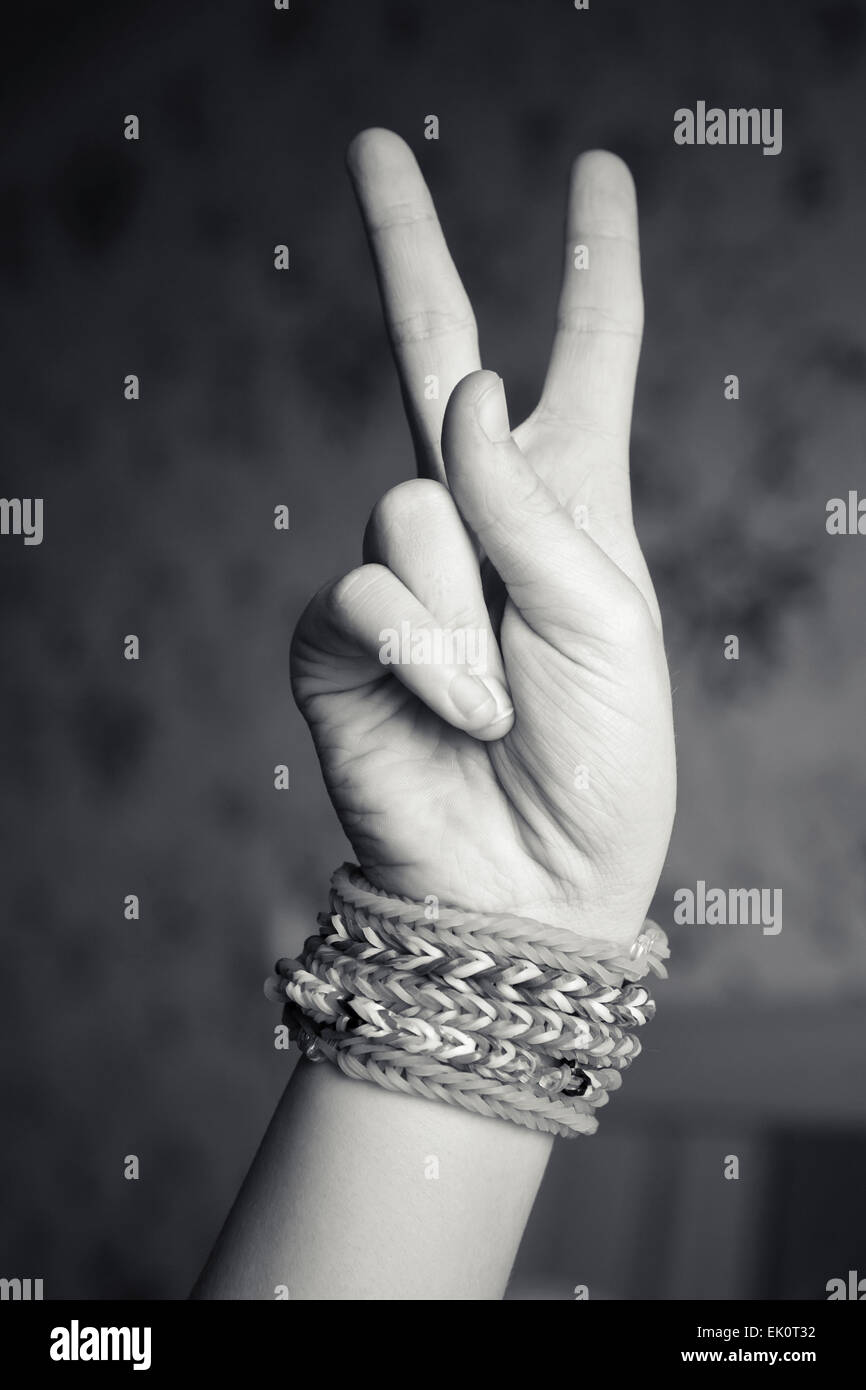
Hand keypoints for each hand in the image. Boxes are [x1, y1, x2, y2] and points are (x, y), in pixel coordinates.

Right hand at [291, 129, 675, 945]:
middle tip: (374, 144)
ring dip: (467, 609)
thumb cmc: (601, 760)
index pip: (585, 361)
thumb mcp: (605, 617)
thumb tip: (466, 385)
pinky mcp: (341, 633)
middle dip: (409, 247)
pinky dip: (424, 656)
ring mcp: (402, 571)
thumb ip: (533, 499)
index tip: (598, 179)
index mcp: (571, 505)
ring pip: (409, 501)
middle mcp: (479, 519)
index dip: (594, 270)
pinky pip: (366, 589)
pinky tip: (454, 711)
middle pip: (435, 353)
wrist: (531, 886)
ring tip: (499, 696)